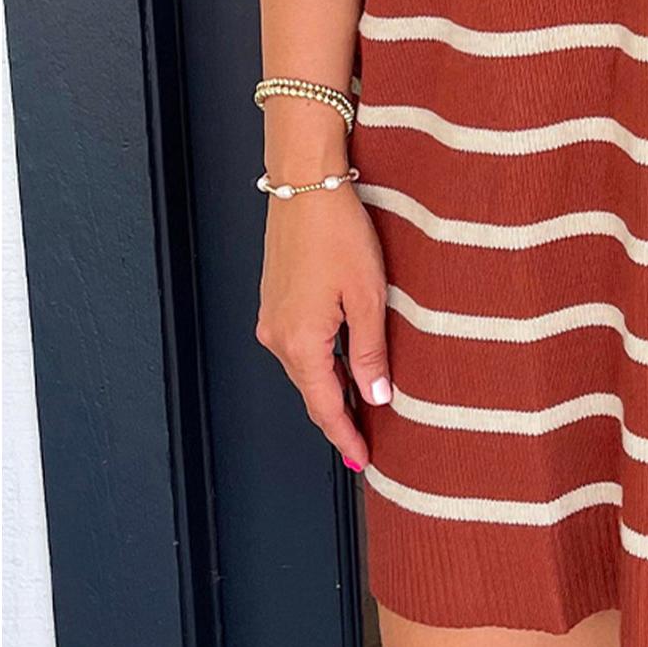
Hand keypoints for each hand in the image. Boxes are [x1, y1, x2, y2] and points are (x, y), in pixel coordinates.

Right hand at [255, 177, 390, 471]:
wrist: (306, 185)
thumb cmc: (339, 233)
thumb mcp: (367, 297)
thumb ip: (370, 352)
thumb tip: (376, 398)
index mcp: (300, 342)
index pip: (325, 406)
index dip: (345, 436)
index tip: (362, 461)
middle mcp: (277, 336)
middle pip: (312, 391)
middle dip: (339, 417)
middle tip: (367, 441)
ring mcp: (271, 318)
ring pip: (305, 369)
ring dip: (331, 389)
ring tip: (361, 406)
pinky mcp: (274, 300)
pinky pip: (298, 346)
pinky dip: (321, 362)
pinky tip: (343, 363)